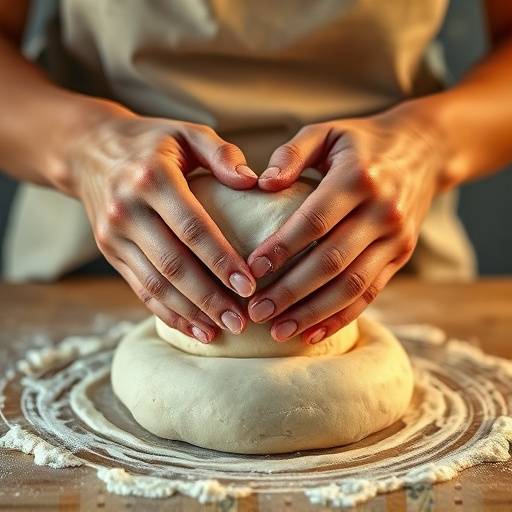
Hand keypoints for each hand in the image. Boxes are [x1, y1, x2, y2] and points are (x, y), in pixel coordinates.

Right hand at [65, 101, 257, 342]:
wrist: (88, 150)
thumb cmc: (151, 142)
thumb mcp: (187, 133)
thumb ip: (222, 153)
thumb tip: (254, 182)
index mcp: (152, 177)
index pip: (192, 227)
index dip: (221, 259)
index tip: (249, 285)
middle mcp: (127, 208)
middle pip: (173, 264)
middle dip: (208, 297)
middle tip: (240, 321)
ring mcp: (113, 234)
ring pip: (155, 284)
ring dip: (189, 312)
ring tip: (221, 330)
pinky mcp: (108, 251)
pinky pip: (140, 288)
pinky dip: (167, 312)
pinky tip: (192, 327)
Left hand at [247, 104, 446, 343]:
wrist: (423, 151)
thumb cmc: (361, 143)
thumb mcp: (326, 133)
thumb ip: (291, 154)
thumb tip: (261, 184)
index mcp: (358, 177)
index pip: (315, 221)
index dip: (282, 248)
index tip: (251, 269)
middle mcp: (382, 212)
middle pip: (331, 261)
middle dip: (291, 291)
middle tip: (255, 311)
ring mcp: (396, 238)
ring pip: (351, 286)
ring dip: (313, 313)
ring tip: (277, 331)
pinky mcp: (401, 256)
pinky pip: (370, 293)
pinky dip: (341, 317)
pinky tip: (311, 334)